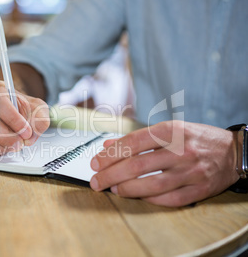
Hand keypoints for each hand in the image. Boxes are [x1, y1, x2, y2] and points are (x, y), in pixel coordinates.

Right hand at [0, 80, 49, 155]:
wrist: (19, 115)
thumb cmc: (25, 109)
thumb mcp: (38, 109)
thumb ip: (39, 119)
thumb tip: (30, 136)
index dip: (12, 119)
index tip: (26, 131)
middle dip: (5, 135)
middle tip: (20, 142)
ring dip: (1, 145)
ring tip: (15, 144)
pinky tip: (6, 146)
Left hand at [89, 121, 239, 206]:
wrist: (233, 151)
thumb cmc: (195, 139)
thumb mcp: (168, 130)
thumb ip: (137, 139)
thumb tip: (108, 146)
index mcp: (171, 131)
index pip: (132, 143)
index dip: (110, 155)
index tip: (95, 163)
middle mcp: (181, 150)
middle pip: (137, 165)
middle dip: (110, 174)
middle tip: (96, 181)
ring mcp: (191, 171)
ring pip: (151, 184)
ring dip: (126, 189)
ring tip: (113, 189)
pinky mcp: (199, 190)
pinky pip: (169, 199)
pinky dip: (149, 199)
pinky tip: (137, 196)